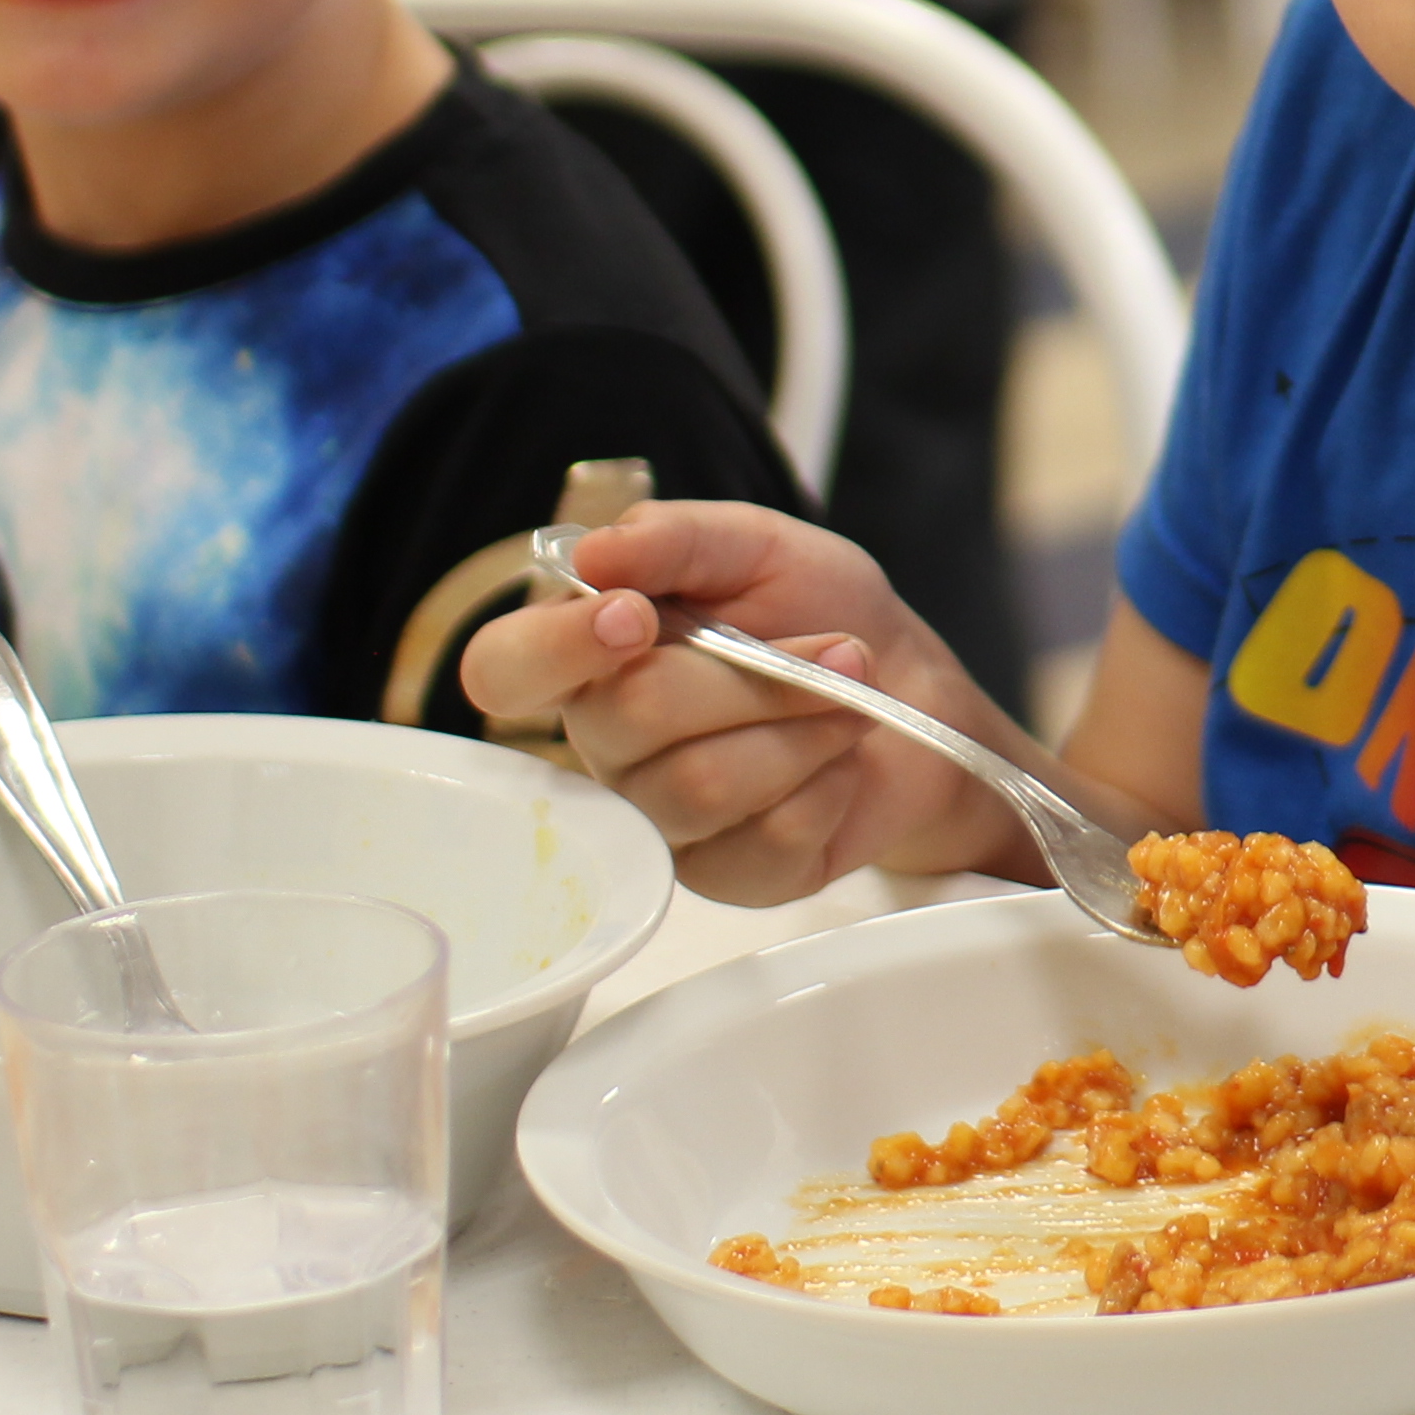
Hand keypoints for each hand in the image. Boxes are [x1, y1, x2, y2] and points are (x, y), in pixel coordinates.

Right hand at [460, 502, 1037, 901]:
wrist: (912, 687)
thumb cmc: (819, 609)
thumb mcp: (757, 543)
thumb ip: (676, 538)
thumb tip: (595, 552)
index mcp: (591, 657)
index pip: (503, 670)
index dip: (554, 648)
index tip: (636, 615)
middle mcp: (608, 745)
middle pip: (633, 721)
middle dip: (755, 677)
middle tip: (838, 648)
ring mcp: (661, 821)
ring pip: (701, 786)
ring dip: (804, 730)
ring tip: (850, 698)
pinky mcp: (726, 876)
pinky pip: (764, 842)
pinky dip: (828, 786)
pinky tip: (841, 763)